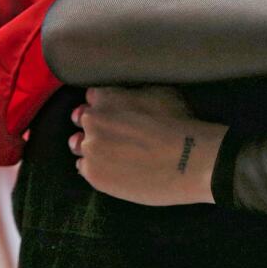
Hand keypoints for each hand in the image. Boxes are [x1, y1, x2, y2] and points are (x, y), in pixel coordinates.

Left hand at [70, 85, 226, 205]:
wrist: (187, 161)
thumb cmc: (179, 123)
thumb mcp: (160, 92)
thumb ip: (133, 92)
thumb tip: (126, 95)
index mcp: (105, 98)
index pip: (93, 97)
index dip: (105, 104)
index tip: (116, 112)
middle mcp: (91, 121)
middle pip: (82, 120)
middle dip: (94, 125)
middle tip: (113, 134)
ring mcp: (90, 150)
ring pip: (78, 145)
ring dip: (90, 147)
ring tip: (109, 154)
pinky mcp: (94, 175)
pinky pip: (84, 168)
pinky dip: (95, 167)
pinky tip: (112, 168)